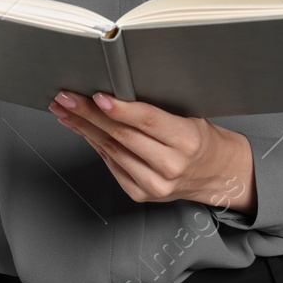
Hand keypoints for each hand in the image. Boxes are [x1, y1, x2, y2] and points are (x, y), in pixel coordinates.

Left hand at [49, 91, 256, 216]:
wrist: (216, 173)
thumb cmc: (200, 138)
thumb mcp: (191, 114)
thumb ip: (158, 106)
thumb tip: (118, 87)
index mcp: (187, 140)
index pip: (148, 121)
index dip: (120, 108)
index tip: (97, 96)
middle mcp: (171, 165)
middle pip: (122, 136)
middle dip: (88, 114)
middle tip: (67, 98)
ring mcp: (155, 184)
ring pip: (111, 151)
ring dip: (84, 129)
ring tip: (66, 111)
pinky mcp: (141, 194)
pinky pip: (112, 165)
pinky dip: (95, 146)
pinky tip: (83, 131)